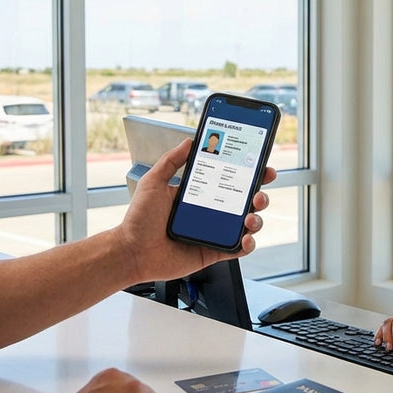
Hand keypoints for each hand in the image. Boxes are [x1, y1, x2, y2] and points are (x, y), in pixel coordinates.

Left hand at [114, 138, 276, 284]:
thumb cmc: (139, 219)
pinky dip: (248, 244)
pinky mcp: (214, 252)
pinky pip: (239, 249)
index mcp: (199, 194)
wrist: (132, 251)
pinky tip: (245, 238)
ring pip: (247, 224)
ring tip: (249, 217)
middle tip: (258, 192)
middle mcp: (210, 212)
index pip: (230, 180)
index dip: (249, 172)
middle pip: (245, 201)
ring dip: (256, 219)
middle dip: (259, 194)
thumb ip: (171, 160)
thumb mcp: (154, 181)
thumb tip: (189, 141)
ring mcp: (214, 232)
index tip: (260, 164)